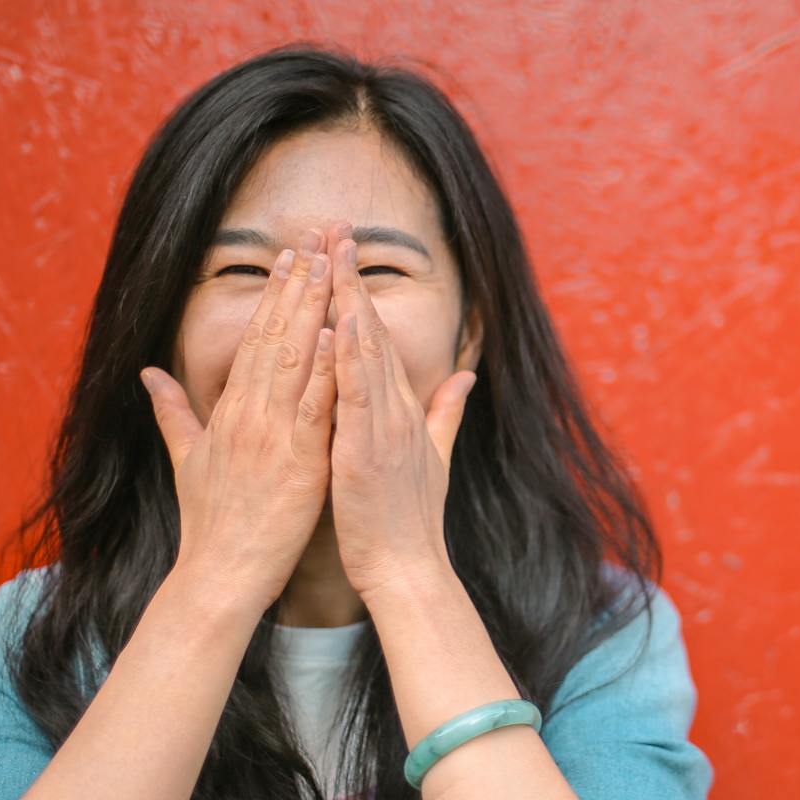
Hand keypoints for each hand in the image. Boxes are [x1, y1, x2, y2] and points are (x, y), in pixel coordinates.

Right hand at [139, 232, 338, 614]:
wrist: (219, 574)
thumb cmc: (210, 522)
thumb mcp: (186, 459)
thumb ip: (172, 412)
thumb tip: (149, 374)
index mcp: (229, 412)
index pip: (255, 341)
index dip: (274, 298)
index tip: (290, 259)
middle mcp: (249, 415)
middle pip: (276, 338)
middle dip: (297, 288)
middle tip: (316, 242)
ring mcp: (273, 436)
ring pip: (295, 362)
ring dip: (313, 312)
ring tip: (329, 269)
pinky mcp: (298, 462)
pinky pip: (316, 408)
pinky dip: (327, 370)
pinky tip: (340, 335)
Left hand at [328, 224, 478, 597]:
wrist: (410, 569)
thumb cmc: (410, 521)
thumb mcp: (434, 458)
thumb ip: (448, 412)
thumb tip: (466, 375)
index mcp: (402, 410)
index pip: (378, 340)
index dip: (361, 293)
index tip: (344, 253)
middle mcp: (396, 410)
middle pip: (371, 331)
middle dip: (351, 279)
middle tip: (336, 229)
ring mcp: (384, 427)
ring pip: (365, 351)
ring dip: (348, 301)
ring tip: (334, 256)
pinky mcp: (366, 449)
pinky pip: (356, 394)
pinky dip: (348, 356)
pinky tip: (337, 321)